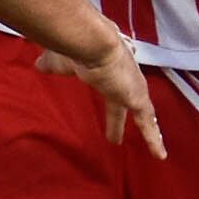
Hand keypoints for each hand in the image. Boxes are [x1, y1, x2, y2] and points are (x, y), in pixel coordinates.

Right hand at [36, 28, 163, 157]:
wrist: (92, 42)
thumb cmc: (77, 47)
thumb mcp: (60, 61)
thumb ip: (52, 65)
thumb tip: (39, 65)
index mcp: (105, 69)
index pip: (110, 84)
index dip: (110, 94)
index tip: (110, 97)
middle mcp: (124, 77)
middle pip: (126, 102)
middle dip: (121, 118)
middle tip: (117, 134)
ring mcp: (134, 88)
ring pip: (144, 113)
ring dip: (148, 130)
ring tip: (153, 148)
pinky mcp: (138, 99)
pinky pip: (149, 123)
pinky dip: (154, 138)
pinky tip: (159, 155)